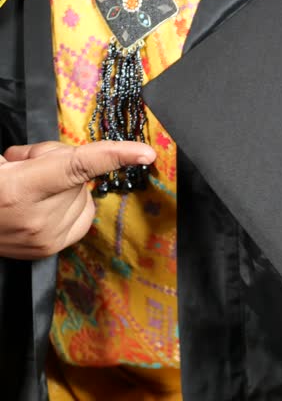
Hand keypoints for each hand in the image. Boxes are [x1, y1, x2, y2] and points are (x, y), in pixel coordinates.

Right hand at [0, 141, 155, 259]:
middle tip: (25, 168)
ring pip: (83, 195)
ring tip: (28, 189)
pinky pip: (82, 215)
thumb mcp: (2, 162)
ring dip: (64, 186)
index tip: (145, 152)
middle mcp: (34, 219)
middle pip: (79, 176)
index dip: (114, 155)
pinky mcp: (49, 250)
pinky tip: (44, 204)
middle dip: (60, 164)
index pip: (77, 167)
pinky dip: (71, 204)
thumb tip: (75, 159)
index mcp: (18, 189)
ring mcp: (43, 240)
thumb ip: (37, 156)